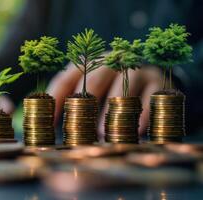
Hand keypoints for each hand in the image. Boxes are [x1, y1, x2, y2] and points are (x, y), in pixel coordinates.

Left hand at [47, 63, 162, 137]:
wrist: (149, 72)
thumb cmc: (110, 86)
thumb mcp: (92, 87)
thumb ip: (74, 100)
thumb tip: (52, 122)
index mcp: (89, 62)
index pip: (67, 78)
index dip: (56, 98)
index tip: (50, 121)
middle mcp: (111, 61)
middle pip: (94, 80)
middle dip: (85, 105)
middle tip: (79, 128)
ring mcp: (134, 69)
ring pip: (122, 88)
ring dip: (111, 112)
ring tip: (103, 133)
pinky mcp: (156, 81)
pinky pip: (149, 97)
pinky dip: (142, 115)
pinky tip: (135, 132)